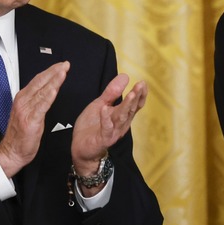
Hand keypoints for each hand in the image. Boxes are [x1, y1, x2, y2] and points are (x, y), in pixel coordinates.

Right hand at [0, 61, 68, 177]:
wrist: (12, 152)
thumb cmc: (21, 134)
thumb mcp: (28, 112)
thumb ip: (36, 100)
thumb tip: (48, 90)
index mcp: (23, 98)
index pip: (38, 80)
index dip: (50, 71)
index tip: (61, 65)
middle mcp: (23, 101)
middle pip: (40, 82)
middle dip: (54, 71)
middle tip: (65, 64)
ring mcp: (26, 110)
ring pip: (42, 91)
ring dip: (53, 80)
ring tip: (63, 71)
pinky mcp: (30, 120)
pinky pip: (41, 106)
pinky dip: (48, 96)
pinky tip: (54, 89)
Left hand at [71, 74, 147, 193]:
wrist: (81, 148)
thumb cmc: (92, 126)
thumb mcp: (101, 104)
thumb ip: (112, 92)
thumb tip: (125, 76)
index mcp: (122, 115)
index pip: (135, 104)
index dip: (141, 94)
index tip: (143, 82)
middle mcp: (121, 124)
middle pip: (131, 109)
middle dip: (136, 97)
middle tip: (140, 85)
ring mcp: (113, 132)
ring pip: (122, 117)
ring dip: (126, 106)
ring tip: (131, 94)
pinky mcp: (103, 139)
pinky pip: (106, 129)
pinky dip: (105, 119)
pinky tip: (104, 109)